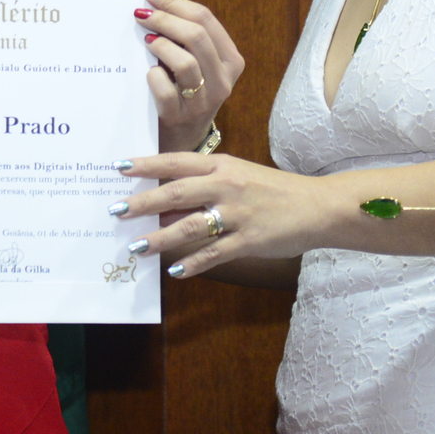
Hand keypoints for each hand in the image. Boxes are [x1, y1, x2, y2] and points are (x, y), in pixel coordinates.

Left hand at [112, 152, 324, 276]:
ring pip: (191, 225)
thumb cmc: (272, 190)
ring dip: (160, 238)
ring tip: (136, 247)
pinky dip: (193, 262)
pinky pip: (215, 253)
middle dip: (144, 203)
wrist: (318, 205)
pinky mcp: (250, 240)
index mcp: (222, 166)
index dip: (147, 164)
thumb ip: (204, 184)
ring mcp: (238, 214)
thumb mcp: (238, 175)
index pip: (177, 162)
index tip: (119, 167)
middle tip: (116, 211)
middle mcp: (227, 186)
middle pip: (177, 192)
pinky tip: (174, 270)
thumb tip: (164, 200)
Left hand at [133, 0, 243, 147]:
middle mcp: (223, 81)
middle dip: (165, 18)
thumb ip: (184, 36)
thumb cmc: (184, 91)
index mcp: (230, 60)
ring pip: (186, 63)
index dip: (176, 2)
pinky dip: (154, 77)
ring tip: (146, 39)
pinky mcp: (181, 118)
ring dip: (161, 45)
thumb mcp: (196, 63)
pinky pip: (166, 91)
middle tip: (141, 13)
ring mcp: (204, 102)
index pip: (206, 19)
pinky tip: (148, 72)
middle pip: (197, 36)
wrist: (183, 139)